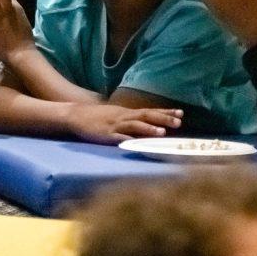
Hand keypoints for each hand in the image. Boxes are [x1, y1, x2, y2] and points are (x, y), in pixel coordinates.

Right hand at [67, 103, 183, 144]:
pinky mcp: (105, 135)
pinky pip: (118, 138)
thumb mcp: (117, 115)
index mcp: (127, 113)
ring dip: (148, 129)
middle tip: (179, 122)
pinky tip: (136, 144)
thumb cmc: (98, 117)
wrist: (75, 115)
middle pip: (146, 116)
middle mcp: (124, 117)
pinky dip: (128, 140)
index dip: (166, 113)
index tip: (181, 113)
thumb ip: (132, 120)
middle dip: (163, 119)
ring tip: (162, 133)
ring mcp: (114, 126)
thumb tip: (150, 126)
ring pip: (134, 126)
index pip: (150, 111)